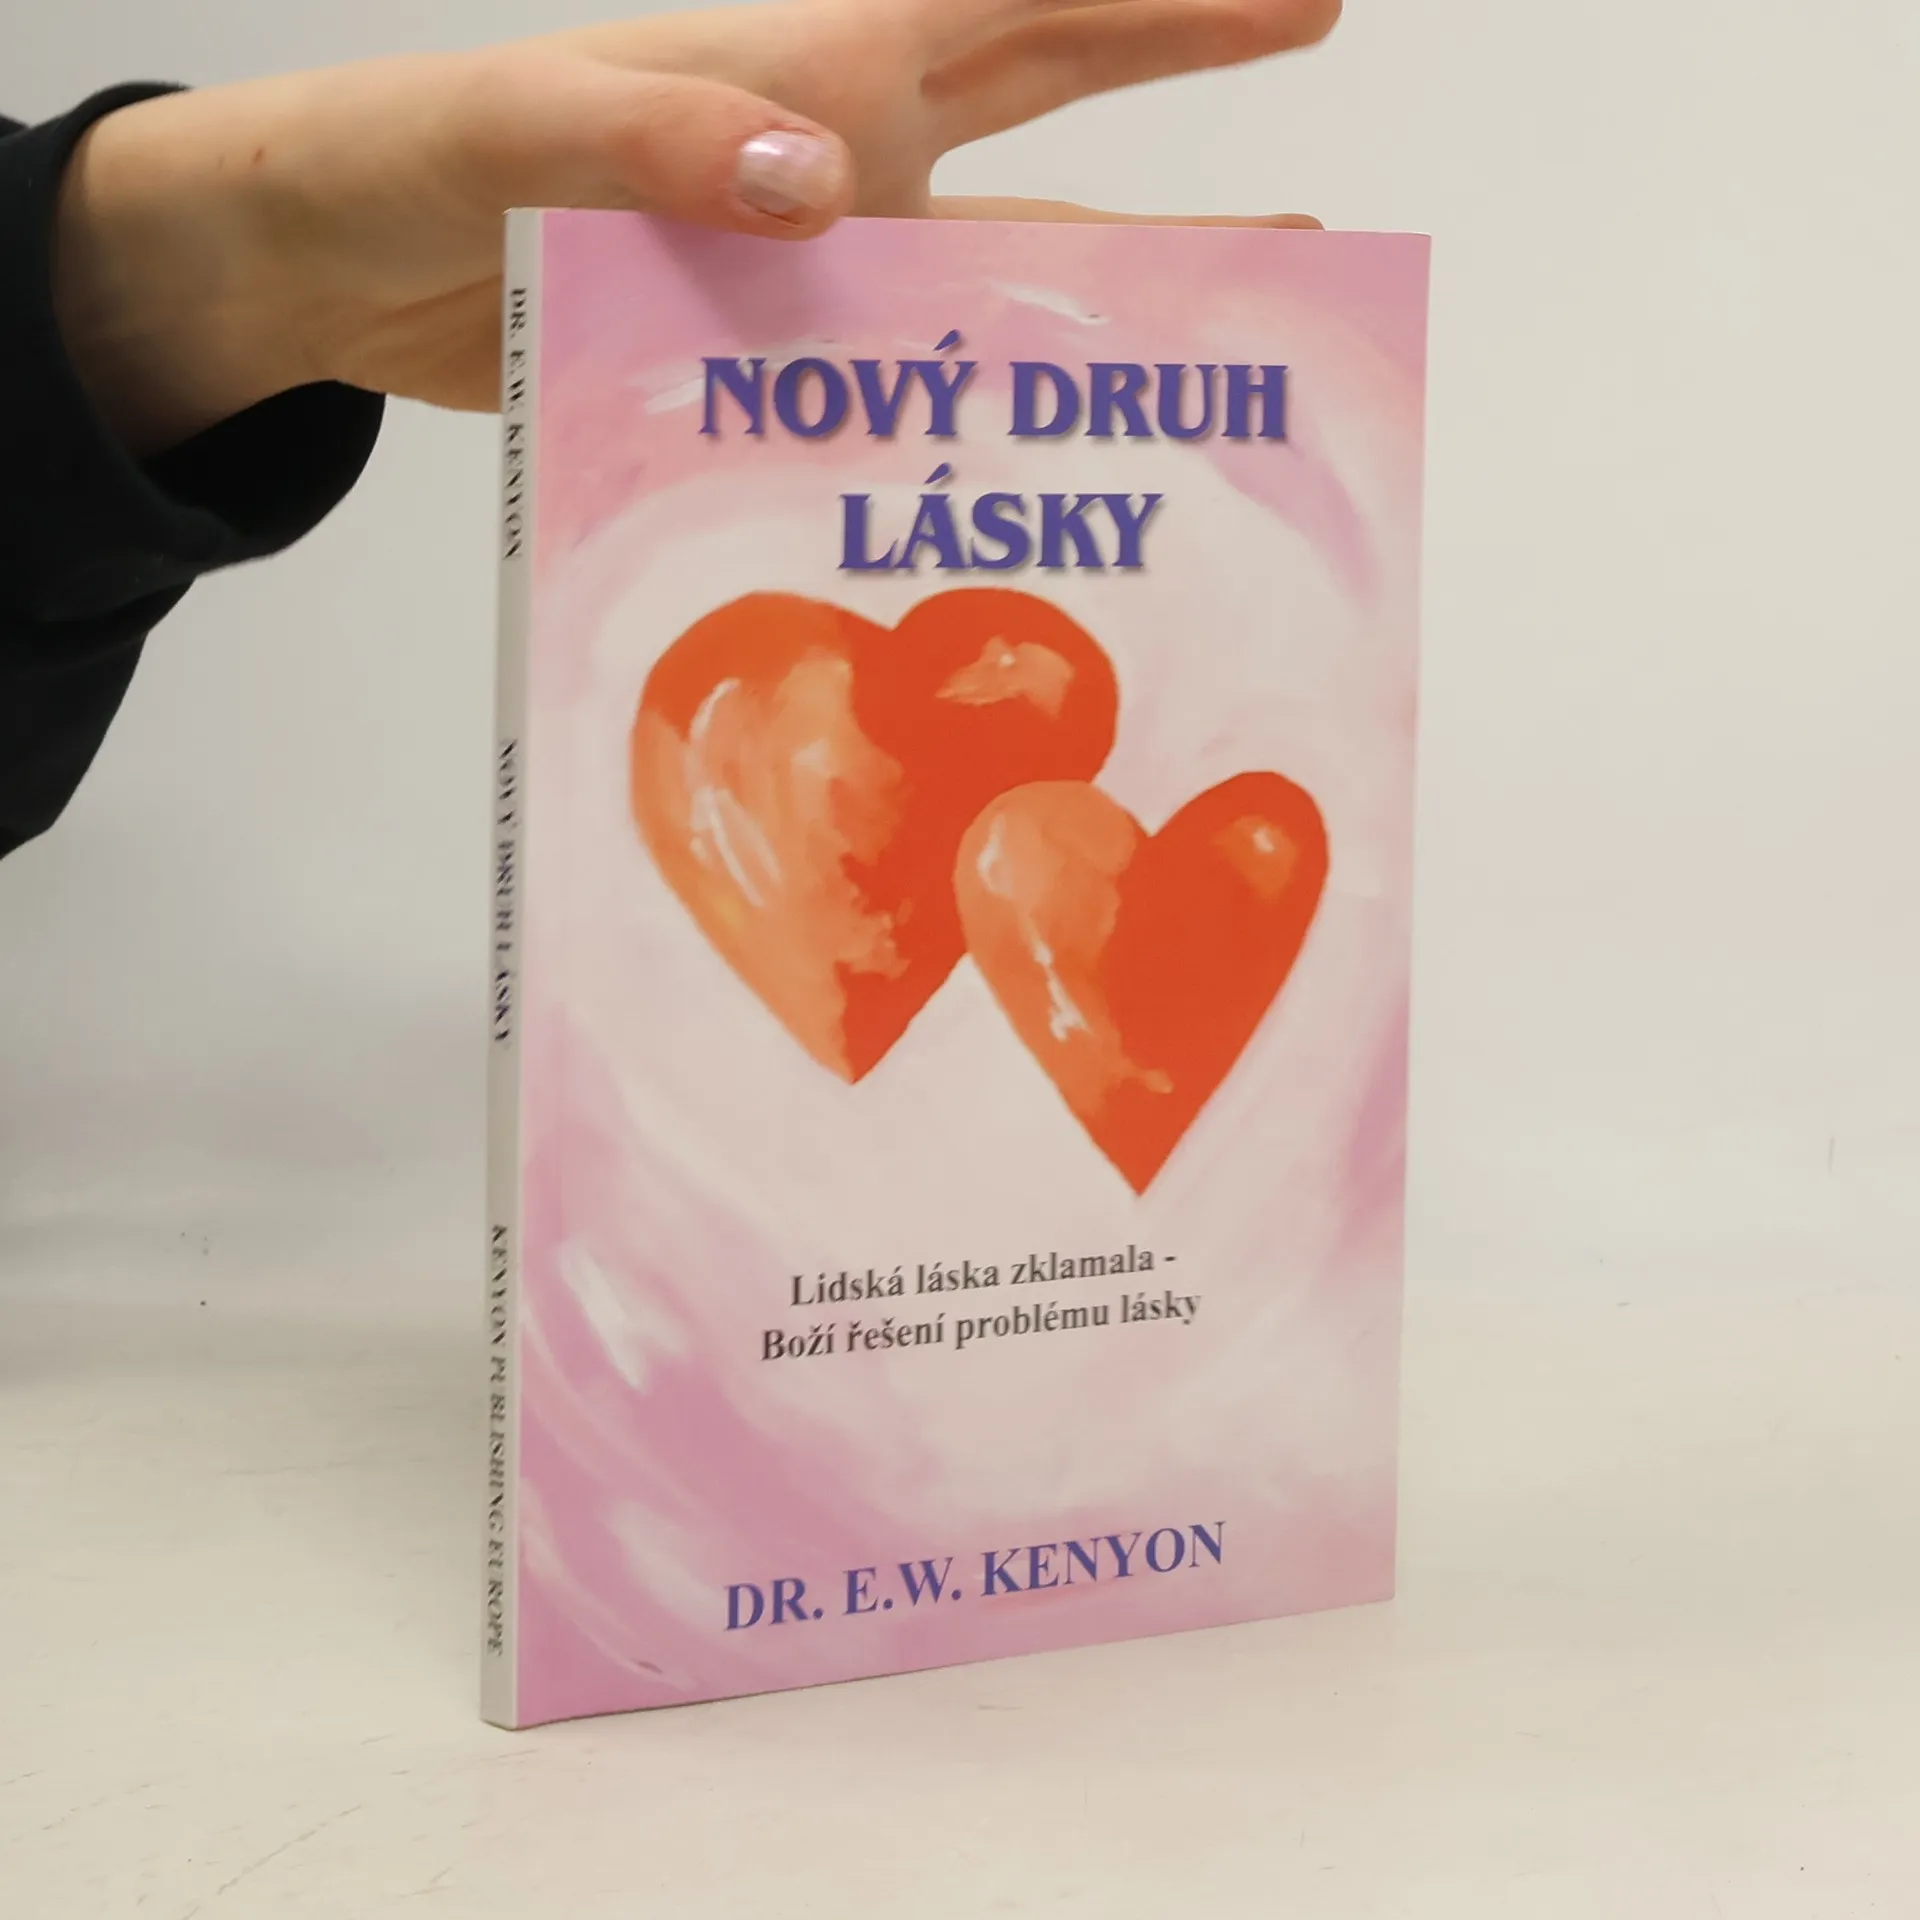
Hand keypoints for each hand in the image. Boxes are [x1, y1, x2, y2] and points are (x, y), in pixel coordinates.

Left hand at [52, 0, 1338, 452]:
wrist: (344, 270)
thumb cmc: (415, 155)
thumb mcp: (515, 123)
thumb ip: (648, 134)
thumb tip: (814, 178)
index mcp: (812, 65)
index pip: (1025, 11)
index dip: (1166, 0)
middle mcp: (843, 157)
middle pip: (1051, 114)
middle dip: (1184, 97)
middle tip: (1316, 116)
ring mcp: (820, 262)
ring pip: (994, 284)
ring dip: (1101, 317)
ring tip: (1209, 362)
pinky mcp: (779, 355)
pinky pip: (902, 386)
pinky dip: (967, 428)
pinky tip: (1026, 481)